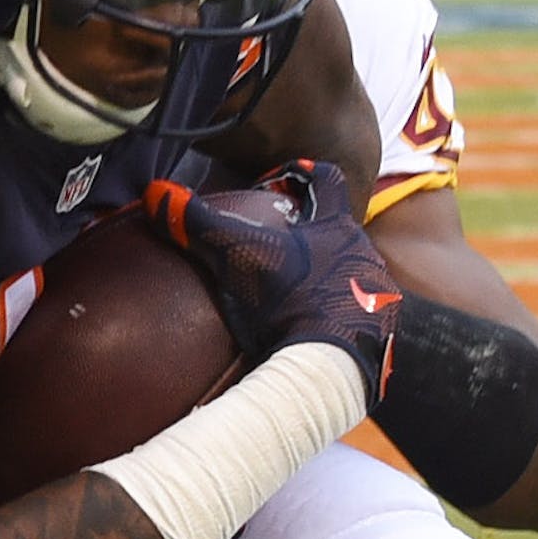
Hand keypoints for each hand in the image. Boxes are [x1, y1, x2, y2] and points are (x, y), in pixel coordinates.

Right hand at [142, 159, 401, 403]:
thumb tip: (155, 193)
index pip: (326, 179)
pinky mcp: (382, 330)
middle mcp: (365, 252)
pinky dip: (339, 316)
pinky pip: (361, 313)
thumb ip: (197, 223)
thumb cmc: (288, 300)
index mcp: (336, 225)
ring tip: (294, 295)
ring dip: (327, 277)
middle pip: (338, 229)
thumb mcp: (237, 256)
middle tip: (277, 248)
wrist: (331, 364)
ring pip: (351, 271)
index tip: (279, 183)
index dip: (302, 174)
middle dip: (311, 235)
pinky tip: (315, 331)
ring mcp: (378, 292)